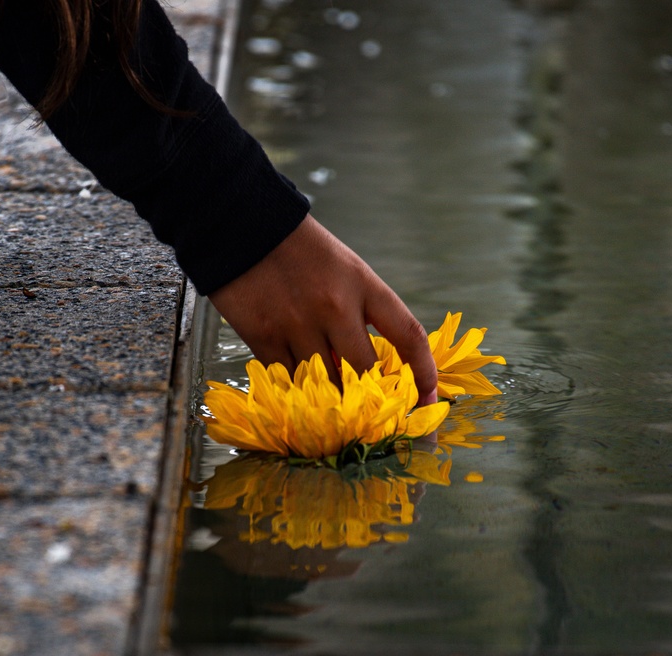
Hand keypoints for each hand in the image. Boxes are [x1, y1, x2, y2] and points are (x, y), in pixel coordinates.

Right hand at [208, 214, 437, 404]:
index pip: (408, 335)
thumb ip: (361, 314)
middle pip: (366, 373)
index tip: (429, 398)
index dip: (424, 373)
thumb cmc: (300, 250)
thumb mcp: (345, 270)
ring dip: (330, 401)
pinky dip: (296, 391)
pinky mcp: (264, 336)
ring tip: (332, 409)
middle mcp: (336, 307)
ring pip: (325, 385)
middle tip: (374, 415)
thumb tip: (367, 370)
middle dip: (373, 399)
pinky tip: (298, 394)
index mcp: (364, 285)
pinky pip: (288, 380)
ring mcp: (298, 324)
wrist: (243, 224)